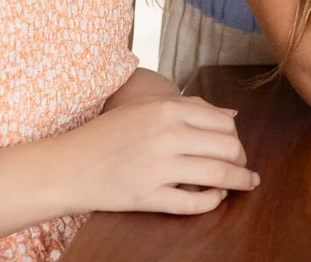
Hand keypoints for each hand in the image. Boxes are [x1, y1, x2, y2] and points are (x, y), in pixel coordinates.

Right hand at [56, 94, 257, 215]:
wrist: (65, 167)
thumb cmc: (105, 135)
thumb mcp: (146, 108)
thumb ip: (190, 108)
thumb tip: (232, 116)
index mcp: (168, 110)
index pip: (224, 123)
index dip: (237, 138)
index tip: (238, 148)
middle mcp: (167, 135)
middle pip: (228, 147)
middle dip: (242, 160)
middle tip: (243, 167)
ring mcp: (157, 167)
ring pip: (218, 174)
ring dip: (239, 181)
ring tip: (245, 183)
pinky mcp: (146, 196)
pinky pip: (192, 202)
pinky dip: (212, 201)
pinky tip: (215, 198)